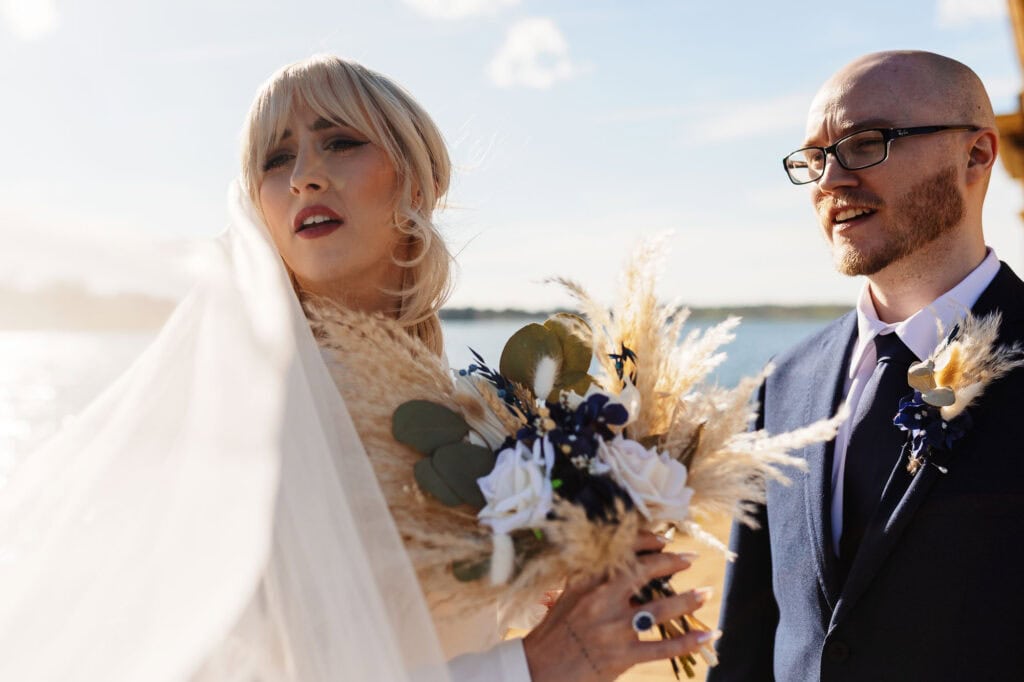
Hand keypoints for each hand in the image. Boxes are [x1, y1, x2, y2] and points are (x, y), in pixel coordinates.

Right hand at [522, 534, 714, 681]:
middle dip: (671, 563)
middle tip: (690, 558)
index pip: (620, 553)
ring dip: (687, 601)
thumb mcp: (568, 597)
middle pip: (643, 574)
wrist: (539, 671)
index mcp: (586, 583)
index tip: (664, 541)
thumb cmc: (553, 634)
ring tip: (705, 594)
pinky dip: (687, 641)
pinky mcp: (622, 656)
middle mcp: (600, 601)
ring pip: (659, 610)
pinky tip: (706, 634)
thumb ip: (592, 579)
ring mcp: (613, 630)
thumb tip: (619, 561)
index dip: (646, 543)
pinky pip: (662, 647)